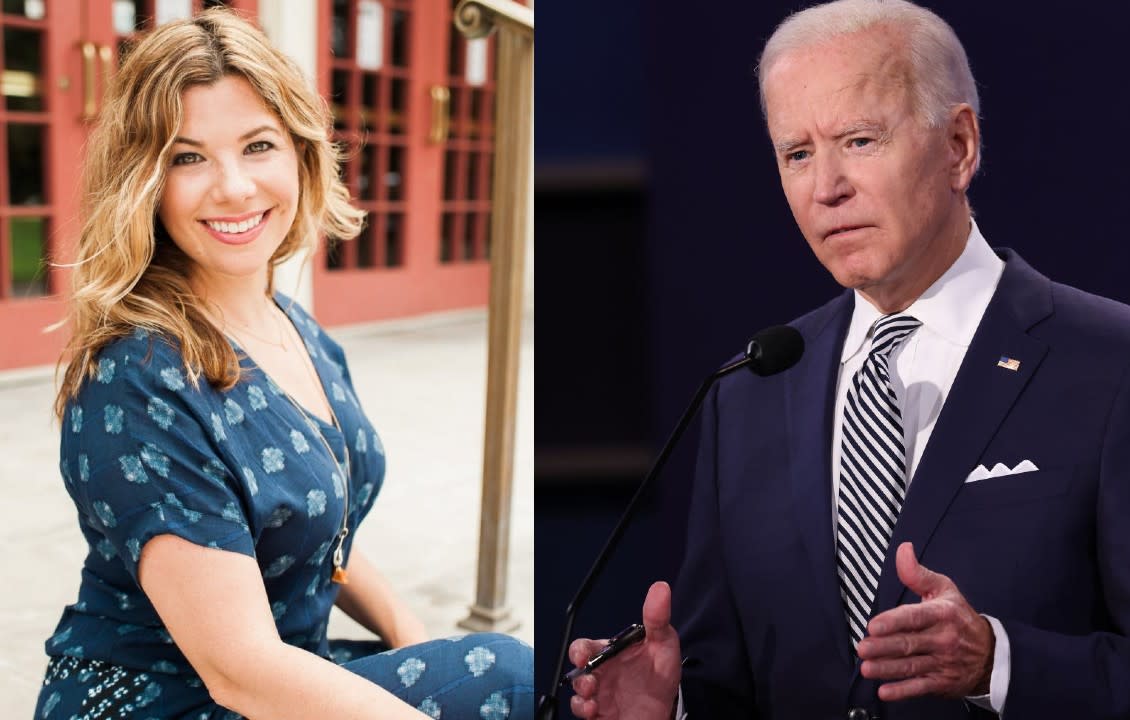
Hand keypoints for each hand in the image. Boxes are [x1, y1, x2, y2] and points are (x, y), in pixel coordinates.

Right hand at [569, 581, 682, 718]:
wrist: (666, 713)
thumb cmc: (661, 677)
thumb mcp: (664, 644)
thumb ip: (658, 619)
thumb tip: (660, 588)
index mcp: (612, 653)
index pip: (588, 646)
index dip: (581, 649)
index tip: (584, 654)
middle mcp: (602, 671)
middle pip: (578, 665)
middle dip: (577, 669)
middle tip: (586, 672)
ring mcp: (599, 693)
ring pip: (578, 687)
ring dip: (581, 689)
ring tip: (592, 693)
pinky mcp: (599, 712)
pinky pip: (581, 709)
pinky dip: (584, 708)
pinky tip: (594, 709)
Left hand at [857, 542, 994, 700]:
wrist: (992, 654)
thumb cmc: (960, 617)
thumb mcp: (944, 590)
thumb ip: (917, 573)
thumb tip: (903, 549)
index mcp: (942, 614)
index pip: (914, 617)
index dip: (893, 622)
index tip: (873, 625)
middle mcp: (943, 639)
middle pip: (909, 644)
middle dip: (883, 647)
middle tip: (862, 648)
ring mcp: (943, 662)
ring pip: (911, 666)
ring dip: (887, 669)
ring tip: (867, 668)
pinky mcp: (942, 682)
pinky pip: (921, 687)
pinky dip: (903, 691)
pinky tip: (885, 691)